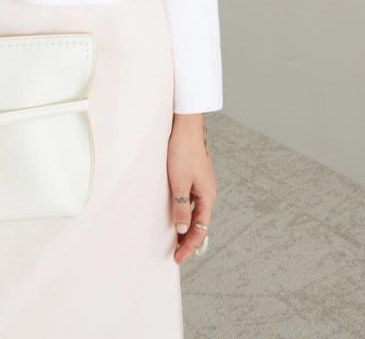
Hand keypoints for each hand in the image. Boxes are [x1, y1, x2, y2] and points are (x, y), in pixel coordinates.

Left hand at [167, 113, 217, 263]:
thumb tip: (183, 229)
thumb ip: (181, 207)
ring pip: (196, 211)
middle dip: (190, 240)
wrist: (186, 126)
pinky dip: (186, 211)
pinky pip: (192, 200)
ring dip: (187, 225)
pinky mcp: (196, 176)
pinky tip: (178, 213)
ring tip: (176, 238)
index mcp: (207, 195)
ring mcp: (203, 183)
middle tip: (177, 253)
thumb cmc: (183, 151)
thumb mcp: (179, 182)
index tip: (178, 258)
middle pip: (201, 222)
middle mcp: (208, 191)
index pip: (201, 229)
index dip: (190, 245)